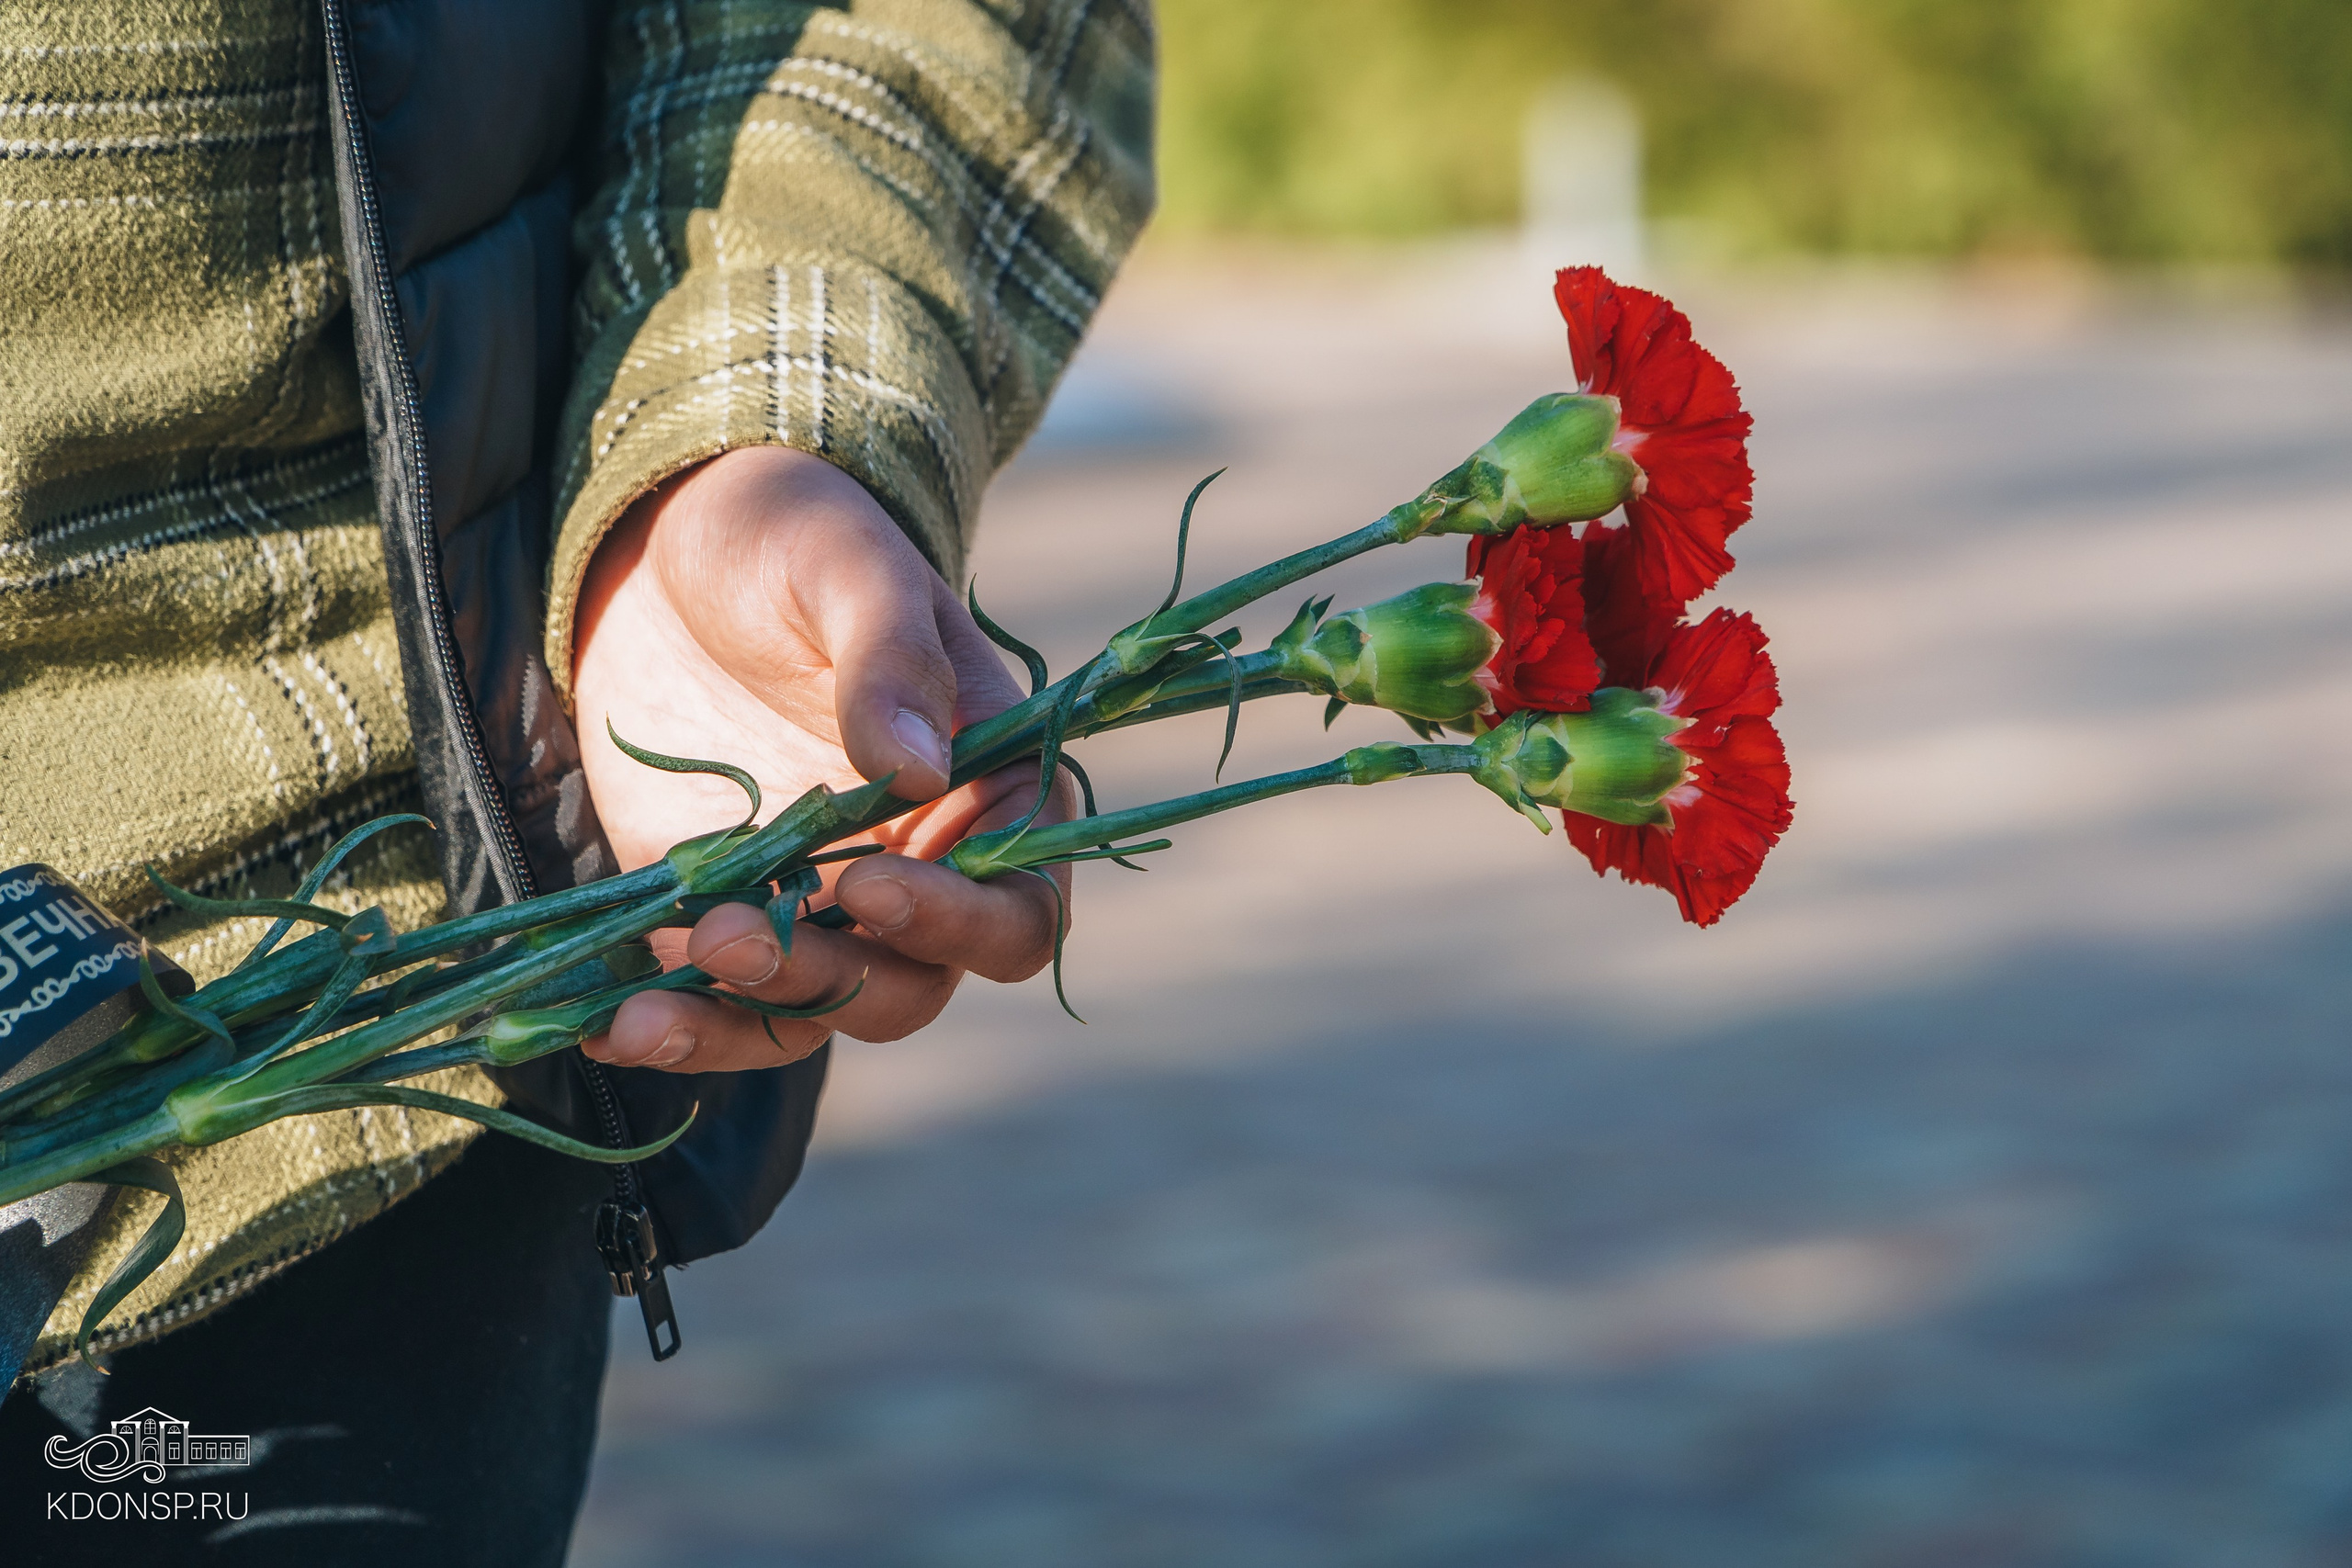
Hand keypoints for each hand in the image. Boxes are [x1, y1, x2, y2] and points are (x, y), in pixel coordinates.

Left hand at [569, 446, 1070, 1072]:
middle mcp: (919, 869)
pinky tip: (598, 1021)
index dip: (959, 921)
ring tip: (639, 1012)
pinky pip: (713, 1002)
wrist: (668, 544)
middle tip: (724, 936)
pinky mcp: (724, 912)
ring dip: (734, 1026)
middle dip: (823, 980)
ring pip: (811, 1014)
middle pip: (911, 984)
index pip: (1019, 906)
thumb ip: (889, 661)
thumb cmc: (793, 534)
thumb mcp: (844, 569)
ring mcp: (819, 903)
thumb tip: (919, 770)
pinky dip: (666, 1024)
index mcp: (989, 794)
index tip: (869, 886)